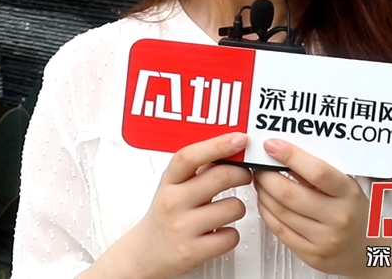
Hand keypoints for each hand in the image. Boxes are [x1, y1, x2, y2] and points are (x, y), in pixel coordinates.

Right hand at [121, 133, 252, 278]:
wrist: (146, 253)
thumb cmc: (165, 215)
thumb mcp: (173, 186)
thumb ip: (197, 169)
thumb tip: (228, 148)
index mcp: (169, 182)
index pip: (191, 156)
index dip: (218, 145)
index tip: (240, 139)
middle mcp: (173, 202)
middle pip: (220, 177)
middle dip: (242, 174)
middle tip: (244, 175)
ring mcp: (183, 227)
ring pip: (233, 207)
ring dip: (237, 208)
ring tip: (226, 210)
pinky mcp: (193, 252)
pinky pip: (231, 236)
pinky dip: (231, 234)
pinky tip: (219, 232)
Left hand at [253, 138, 371, 277]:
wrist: (369, 251)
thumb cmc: (354, 213)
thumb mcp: (345, 187)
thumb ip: (316, 172)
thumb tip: (284, 152)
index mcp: (348, 194)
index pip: (317, 172)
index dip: (290, 156)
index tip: (272, 145)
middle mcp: (338, 218)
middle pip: (289, 193)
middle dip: (266, 176)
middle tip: (259, 166)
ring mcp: (324, 239)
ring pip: (280, 212)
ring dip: (263, 193)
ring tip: (261, 182)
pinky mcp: (311, 255)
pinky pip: (279, 230)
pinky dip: (266, 212)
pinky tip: (266, 202)